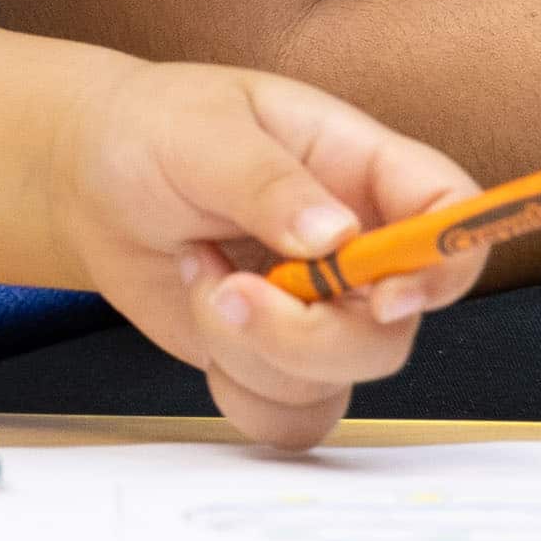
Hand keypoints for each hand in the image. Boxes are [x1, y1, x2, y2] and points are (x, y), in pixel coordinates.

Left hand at [46, 64, 483, 448]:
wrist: (91, 179)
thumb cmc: (156, 127)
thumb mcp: (204, 132)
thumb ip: (268, 181)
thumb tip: (334, 238)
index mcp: (363, 169)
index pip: (450, 214)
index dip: (446, 264)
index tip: (386, 294)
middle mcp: (359, 248)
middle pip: (395, 327)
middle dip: (309, 332)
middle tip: (232, 291)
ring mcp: (322, 310)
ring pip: (340, 376)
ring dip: (254, 348)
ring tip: (199, 273)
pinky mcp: (277, 357)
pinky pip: (293, 414)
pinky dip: (239, 388)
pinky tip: (202, 313)